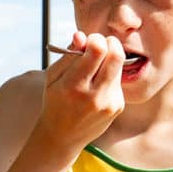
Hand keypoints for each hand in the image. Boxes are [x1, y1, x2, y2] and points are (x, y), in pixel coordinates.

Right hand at [39, 32, 125, 149]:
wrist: (63, 136)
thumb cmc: (56, 100)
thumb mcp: (53, 77)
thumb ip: (68, 54)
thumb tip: (82, 35)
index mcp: (73, 86)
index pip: (98, 50)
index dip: (96, 39)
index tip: (90, 42)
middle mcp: (94, 96)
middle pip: (116, 55)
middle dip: (110, 43)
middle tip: (100, 46)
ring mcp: (109, 103)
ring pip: (119, 66)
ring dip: (110, 60)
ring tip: (95, 68)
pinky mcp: (118, 107)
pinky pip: (118, 81)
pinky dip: (110, 76)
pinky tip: (98, 85)